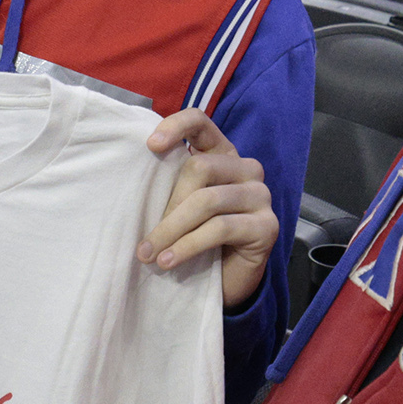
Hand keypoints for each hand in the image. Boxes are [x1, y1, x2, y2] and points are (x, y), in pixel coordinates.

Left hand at [140, 110, 278, 310]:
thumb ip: (170, 185)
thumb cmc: (196, 236)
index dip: (176, 126)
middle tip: (145, 240)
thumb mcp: (179, 205)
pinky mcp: (267, 225)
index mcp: (222, 153)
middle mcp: (246, 168)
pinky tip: (170, 261)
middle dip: (168, 205)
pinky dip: (189, 246)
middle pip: (200, 167)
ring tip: (150, 254)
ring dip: (172, 230)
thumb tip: (135, 176)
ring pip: (208, 200)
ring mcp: (260, 195)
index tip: (150, 146)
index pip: (201, 122)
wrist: (225, 281)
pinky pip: (220, 228)